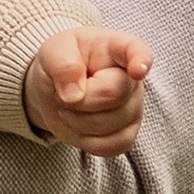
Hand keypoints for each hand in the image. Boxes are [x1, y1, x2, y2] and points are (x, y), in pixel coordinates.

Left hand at [23, 24, 153, 154]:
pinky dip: (88, 142)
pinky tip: (79, 126)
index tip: (137, 69)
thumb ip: (63, 65)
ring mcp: (134, 106)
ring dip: (78, 120)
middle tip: (63, 92)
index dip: (140, 60)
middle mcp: (132, 77)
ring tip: (69, 106)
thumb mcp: (53, 52)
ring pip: (112, 125)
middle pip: (113, 94)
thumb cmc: (61, 62)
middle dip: (79, 99)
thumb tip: (75, 94)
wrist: (55, 88)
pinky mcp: (128, 132)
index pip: (136, 51)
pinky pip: (114, 146)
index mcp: (116, 47)